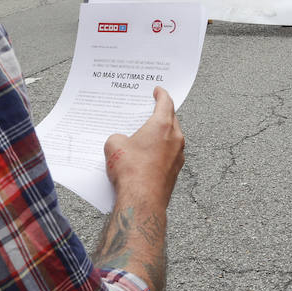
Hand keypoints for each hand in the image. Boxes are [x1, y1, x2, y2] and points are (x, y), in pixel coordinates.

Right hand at [104, 88, 184, 207]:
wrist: (142, 200)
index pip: (165, 103)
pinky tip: (145, 159)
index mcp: (162, 125)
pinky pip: (168, 156)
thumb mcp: (114, 145)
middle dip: (161, 115)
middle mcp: (175, 139)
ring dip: (160, 136)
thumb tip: (120, 142)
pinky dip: (159, 153)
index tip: (158, 90)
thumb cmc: (131, 170)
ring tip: (144, 138)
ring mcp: (177, 157)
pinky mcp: (174, 172)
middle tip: (151, 111)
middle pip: (171, 120)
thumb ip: (118, 137)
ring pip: (171, 139)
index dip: (161, 94)